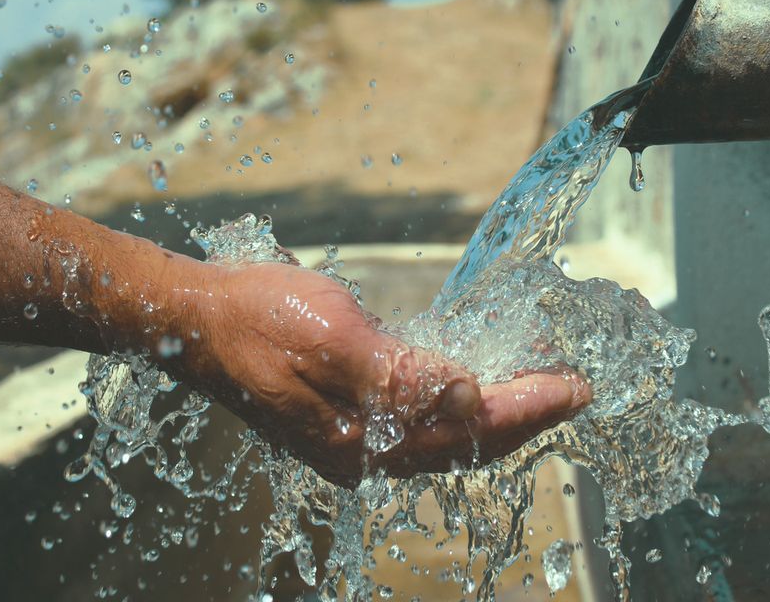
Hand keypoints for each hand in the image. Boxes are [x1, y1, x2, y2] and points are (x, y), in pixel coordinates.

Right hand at [184, 262, 590, 485]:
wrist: (194, 317)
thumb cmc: (258, 319)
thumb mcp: (331, 339)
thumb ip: (400, 376)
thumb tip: (469, 400)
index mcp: (360, 441)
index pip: (466, 432)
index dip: (527, 409)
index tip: (575, 387)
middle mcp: (362, 452)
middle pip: (464, 444)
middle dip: (525, 416)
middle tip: (574, 388)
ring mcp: (353, 438)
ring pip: (446, 437)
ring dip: (498, 413)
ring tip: (541, 387)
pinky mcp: (345, 417)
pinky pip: (421, 421)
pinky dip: (460, 404)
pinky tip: (477, 384)